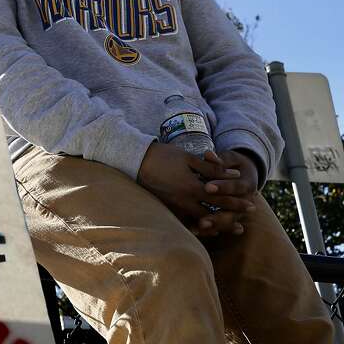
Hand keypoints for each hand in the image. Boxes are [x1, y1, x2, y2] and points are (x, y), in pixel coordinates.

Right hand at [137, 142, 253, 235]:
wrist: (135, 160)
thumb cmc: (164, 156)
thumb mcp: (189, 158)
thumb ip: (212, 169)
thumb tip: (234, 174)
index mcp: (193, 187)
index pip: (221, 198)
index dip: (237, 203)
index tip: (251, 206)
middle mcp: (185, 200)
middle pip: (213, 213)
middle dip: (230, 218)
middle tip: (244, 225)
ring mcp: (175, 206)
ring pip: (200, 221)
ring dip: (216, 226)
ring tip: (229, 230)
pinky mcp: (166, 208)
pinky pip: (185, 222)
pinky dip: (198, 226)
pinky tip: (205, 228)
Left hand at [196, 149, 259, 235]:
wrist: (244, 173)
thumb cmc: (233, 164)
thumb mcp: (229, 159)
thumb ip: (219, 160)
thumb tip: (208, 154)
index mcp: (247, 184)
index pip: (236, 187)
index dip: (223, 187)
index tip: (207, 187)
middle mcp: (246, 201)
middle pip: (233, 211)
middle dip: (218, 216)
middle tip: (202, 219)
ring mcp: (238, 211)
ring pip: (227, 221)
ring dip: (214, 225)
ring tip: (199, 227)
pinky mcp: (229, 216)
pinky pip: (220, 225)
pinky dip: (209, 229)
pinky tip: (194, 230)